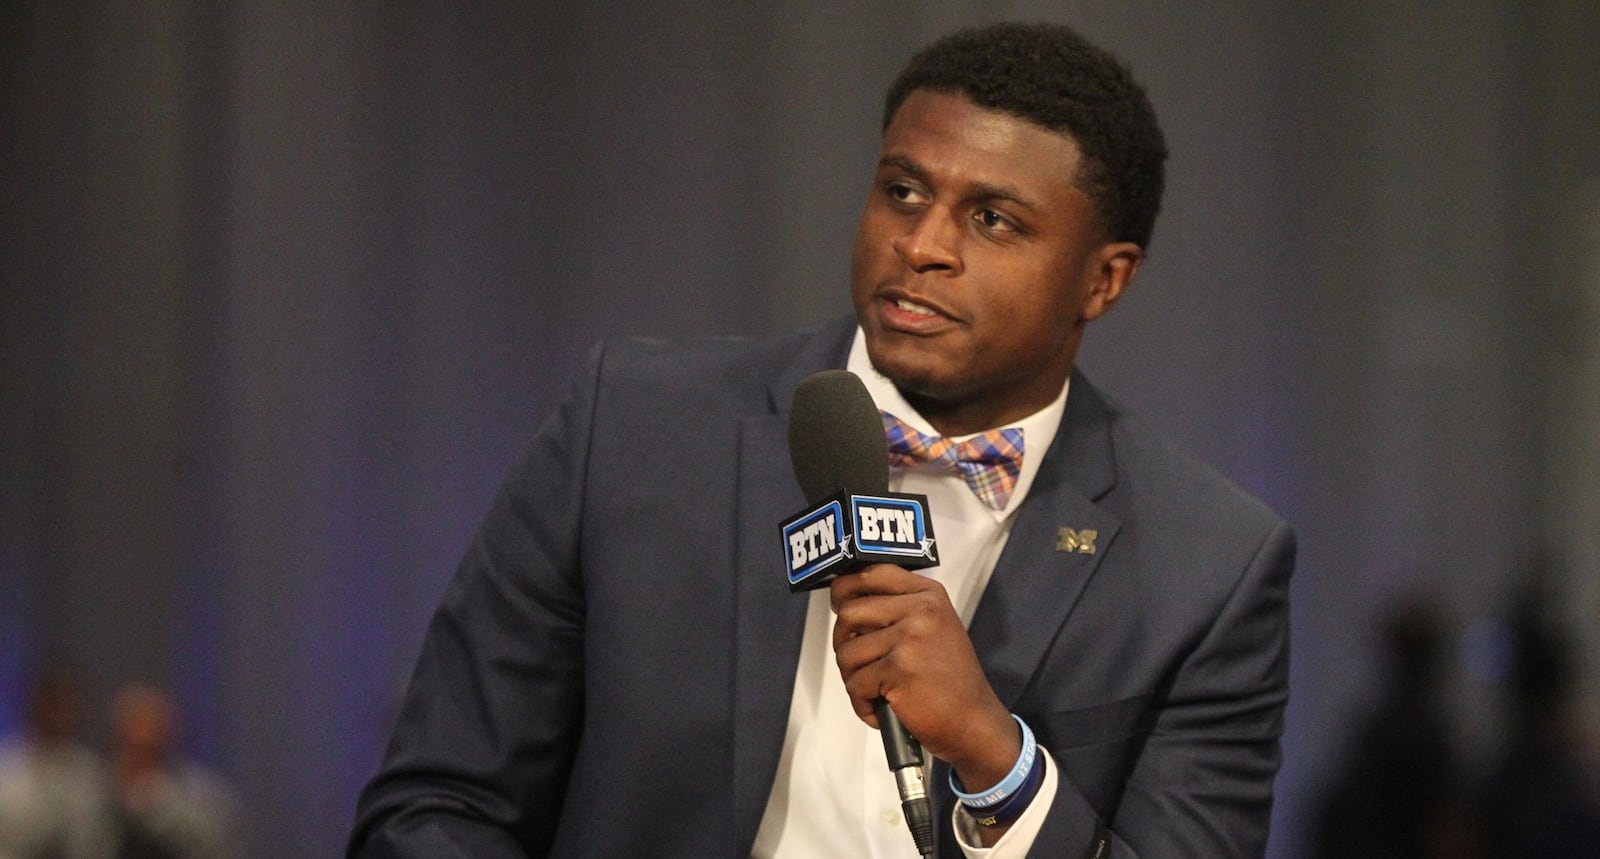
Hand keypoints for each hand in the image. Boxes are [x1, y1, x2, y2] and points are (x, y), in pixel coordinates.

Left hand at [830, 564, 1020, 789]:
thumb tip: (845, 603)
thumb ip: (897, 609)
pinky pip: (855, 683)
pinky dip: (862, 703)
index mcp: (928, 594)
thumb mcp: (933, 627)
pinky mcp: (900, 668)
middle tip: (859, 664)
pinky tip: (882, 708)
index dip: (845, 589)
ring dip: (853, 677)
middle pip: (849, 612)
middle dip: (843, 642)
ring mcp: (911, 637)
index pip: (871, 573)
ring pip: (846, 651)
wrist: (974, 723)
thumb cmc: (949, 680)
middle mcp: (921, 609)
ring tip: (876, 690)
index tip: (840, 606)